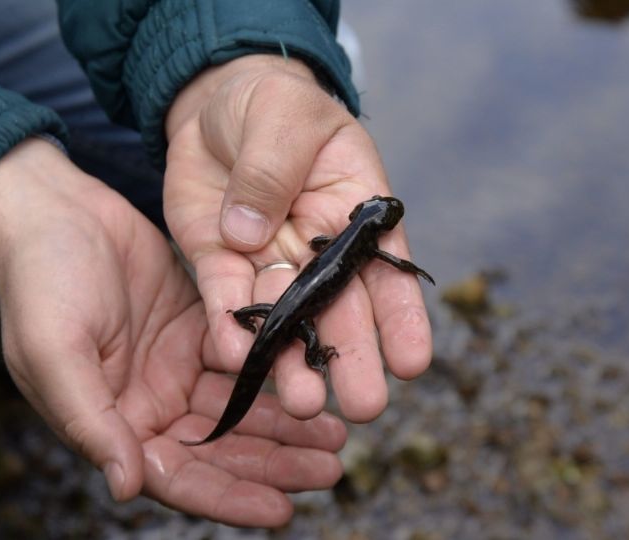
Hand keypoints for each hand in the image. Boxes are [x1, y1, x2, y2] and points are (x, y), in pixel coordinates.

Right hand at [0, 139, 345, 526]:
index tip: (281, 511)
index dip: (228, 497)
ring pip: (242, 407)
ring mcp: (177, 367)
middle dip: (274, 464)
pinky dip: (278, 370)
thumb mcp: (54, 351)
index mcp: (113, 423)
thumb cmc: (38, 281)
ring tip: (337, 436)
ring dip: (287, 424)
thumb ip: (90, 421)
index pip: (177, 476)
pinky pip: (247, 357)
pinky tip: (313, 376)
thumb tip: (127, 486)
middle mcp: (149, 404)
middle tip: (330, 469)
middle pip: (222, 449)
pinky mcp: (199, 328)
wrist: (53, 210)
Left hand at [164, 55, 432, 423]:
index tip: (413, 363)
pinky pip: (225, 297)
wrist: (215, 102)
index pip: (384, 268)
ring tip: (303, 404)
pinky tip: (236, 358)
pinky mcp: (220, 262)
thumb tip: (251, 233)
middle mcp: (317, 248)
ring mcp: (269, 260)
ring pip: (285, 316)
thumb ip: (272, 169)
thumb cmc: (272, 104)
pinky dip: (228, 326)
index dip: (400, 316)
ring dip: (293, 360)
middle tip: (364, 407)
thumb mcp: (284, 118)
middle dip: (351, 356)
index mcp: (353, 211)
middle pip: (338, 307)